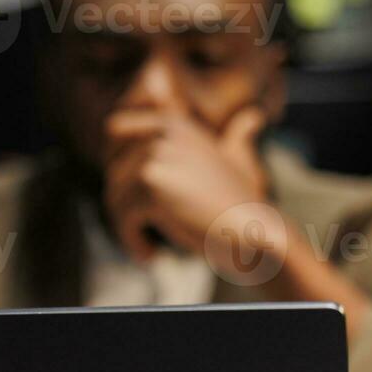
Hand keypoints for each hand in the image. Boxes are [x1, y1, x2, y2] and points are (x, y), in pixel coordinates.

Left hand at [102, 106, 268, 261]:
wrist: (258, 229)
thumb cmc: (243, 203)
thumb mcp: (233, 159)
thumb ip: (231, 135)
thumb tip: (252, 116)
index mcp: (174, 123)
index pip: (115, 128)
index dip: (115, 163)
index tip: (128, 195)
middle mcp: (164, 132)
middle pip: (113, 171)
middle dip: (122, 204)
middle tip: (139, 229)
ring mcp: (157, 154)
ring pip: (115, 197)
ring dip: (127, 228)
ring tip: (147, 245)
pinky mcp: (152, 183)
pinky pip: (123, 216)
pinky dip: (132, 241)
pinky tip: (151, 254)